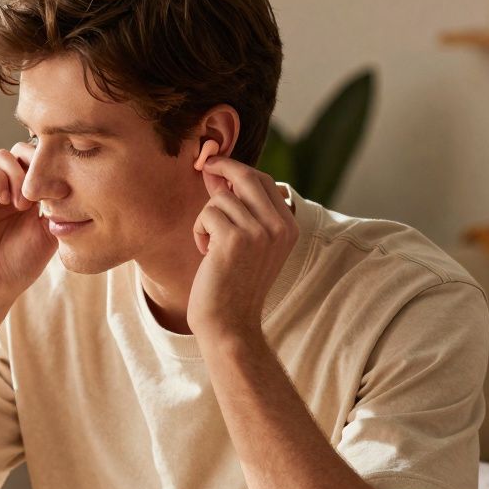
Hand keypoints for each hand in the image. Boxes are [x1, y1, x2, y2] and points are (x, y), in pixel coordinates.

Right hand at [0, 142, 56, 304]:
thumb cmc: (19, 265)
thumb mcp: (48, 233)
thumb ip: (57, 205)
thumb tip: (68, 179)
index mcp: (29, 196)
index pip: (41, 163)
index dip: (52, 168)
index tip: (63, 192)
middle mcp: (7, 188)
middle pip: (21, 151)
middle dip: (34, 164)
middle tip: (42, 192)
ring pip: (3, 156)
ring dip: (17, 174)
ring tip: (22, 204)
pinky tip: (5, 200)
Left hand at [188, 155, 298, 341]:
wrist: (230, 323)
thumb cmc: (233, 285)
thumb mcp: (248, 244)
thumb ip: (241, 210)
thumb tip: (217, 174)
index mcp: (289, 226)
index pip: (264, 181)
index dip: (237, 169)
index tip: (217, 165)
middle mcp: (279, 226)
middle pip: (247, 176)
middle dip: (221, 167)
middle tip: (204, 166)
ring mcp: (259, 232)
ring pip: (221, 199)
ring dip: (206, 220)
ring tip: (210, 247)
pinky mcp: (235, 239)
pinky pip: (207, 214)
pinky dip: (199, 231)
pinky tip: (206, 254)